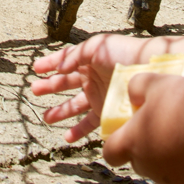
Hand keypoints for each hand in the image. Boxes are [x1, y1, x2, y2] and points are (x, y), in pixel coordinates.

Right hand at [30, 34, 149, 141]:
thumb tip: (59, 69)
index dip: (50, 64)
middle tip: (35, 91)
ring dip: (60, 111)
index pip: (65, 62)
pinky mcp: (107, 112)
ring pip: (75, 106)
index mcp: (89, 60)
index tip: (35, 69)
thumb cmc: (124, 53)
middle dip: (50, 87)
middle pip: (66, 84)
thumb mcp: (96, 46)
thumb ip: (74, 55)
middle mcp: (92, 77)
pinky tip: (67, 137)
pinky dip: (78, 131)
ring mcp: (99, 96)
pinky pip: (89, 123)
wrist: (149, 70)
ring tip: (46, 117)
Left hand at [102, 72, 183, 183]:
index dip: (115, 142)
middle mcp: (148, 166)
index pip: (110, 153)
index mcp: (132, 143)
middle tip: (161, 124)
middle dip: (143, 146)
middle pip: (137, 160)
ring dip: (166, 154)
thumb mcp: (156, 82)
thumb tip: (133, 95)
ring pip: (161, 168)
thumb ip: (136, 87)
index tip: (126, 129)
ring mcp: (171, 179)